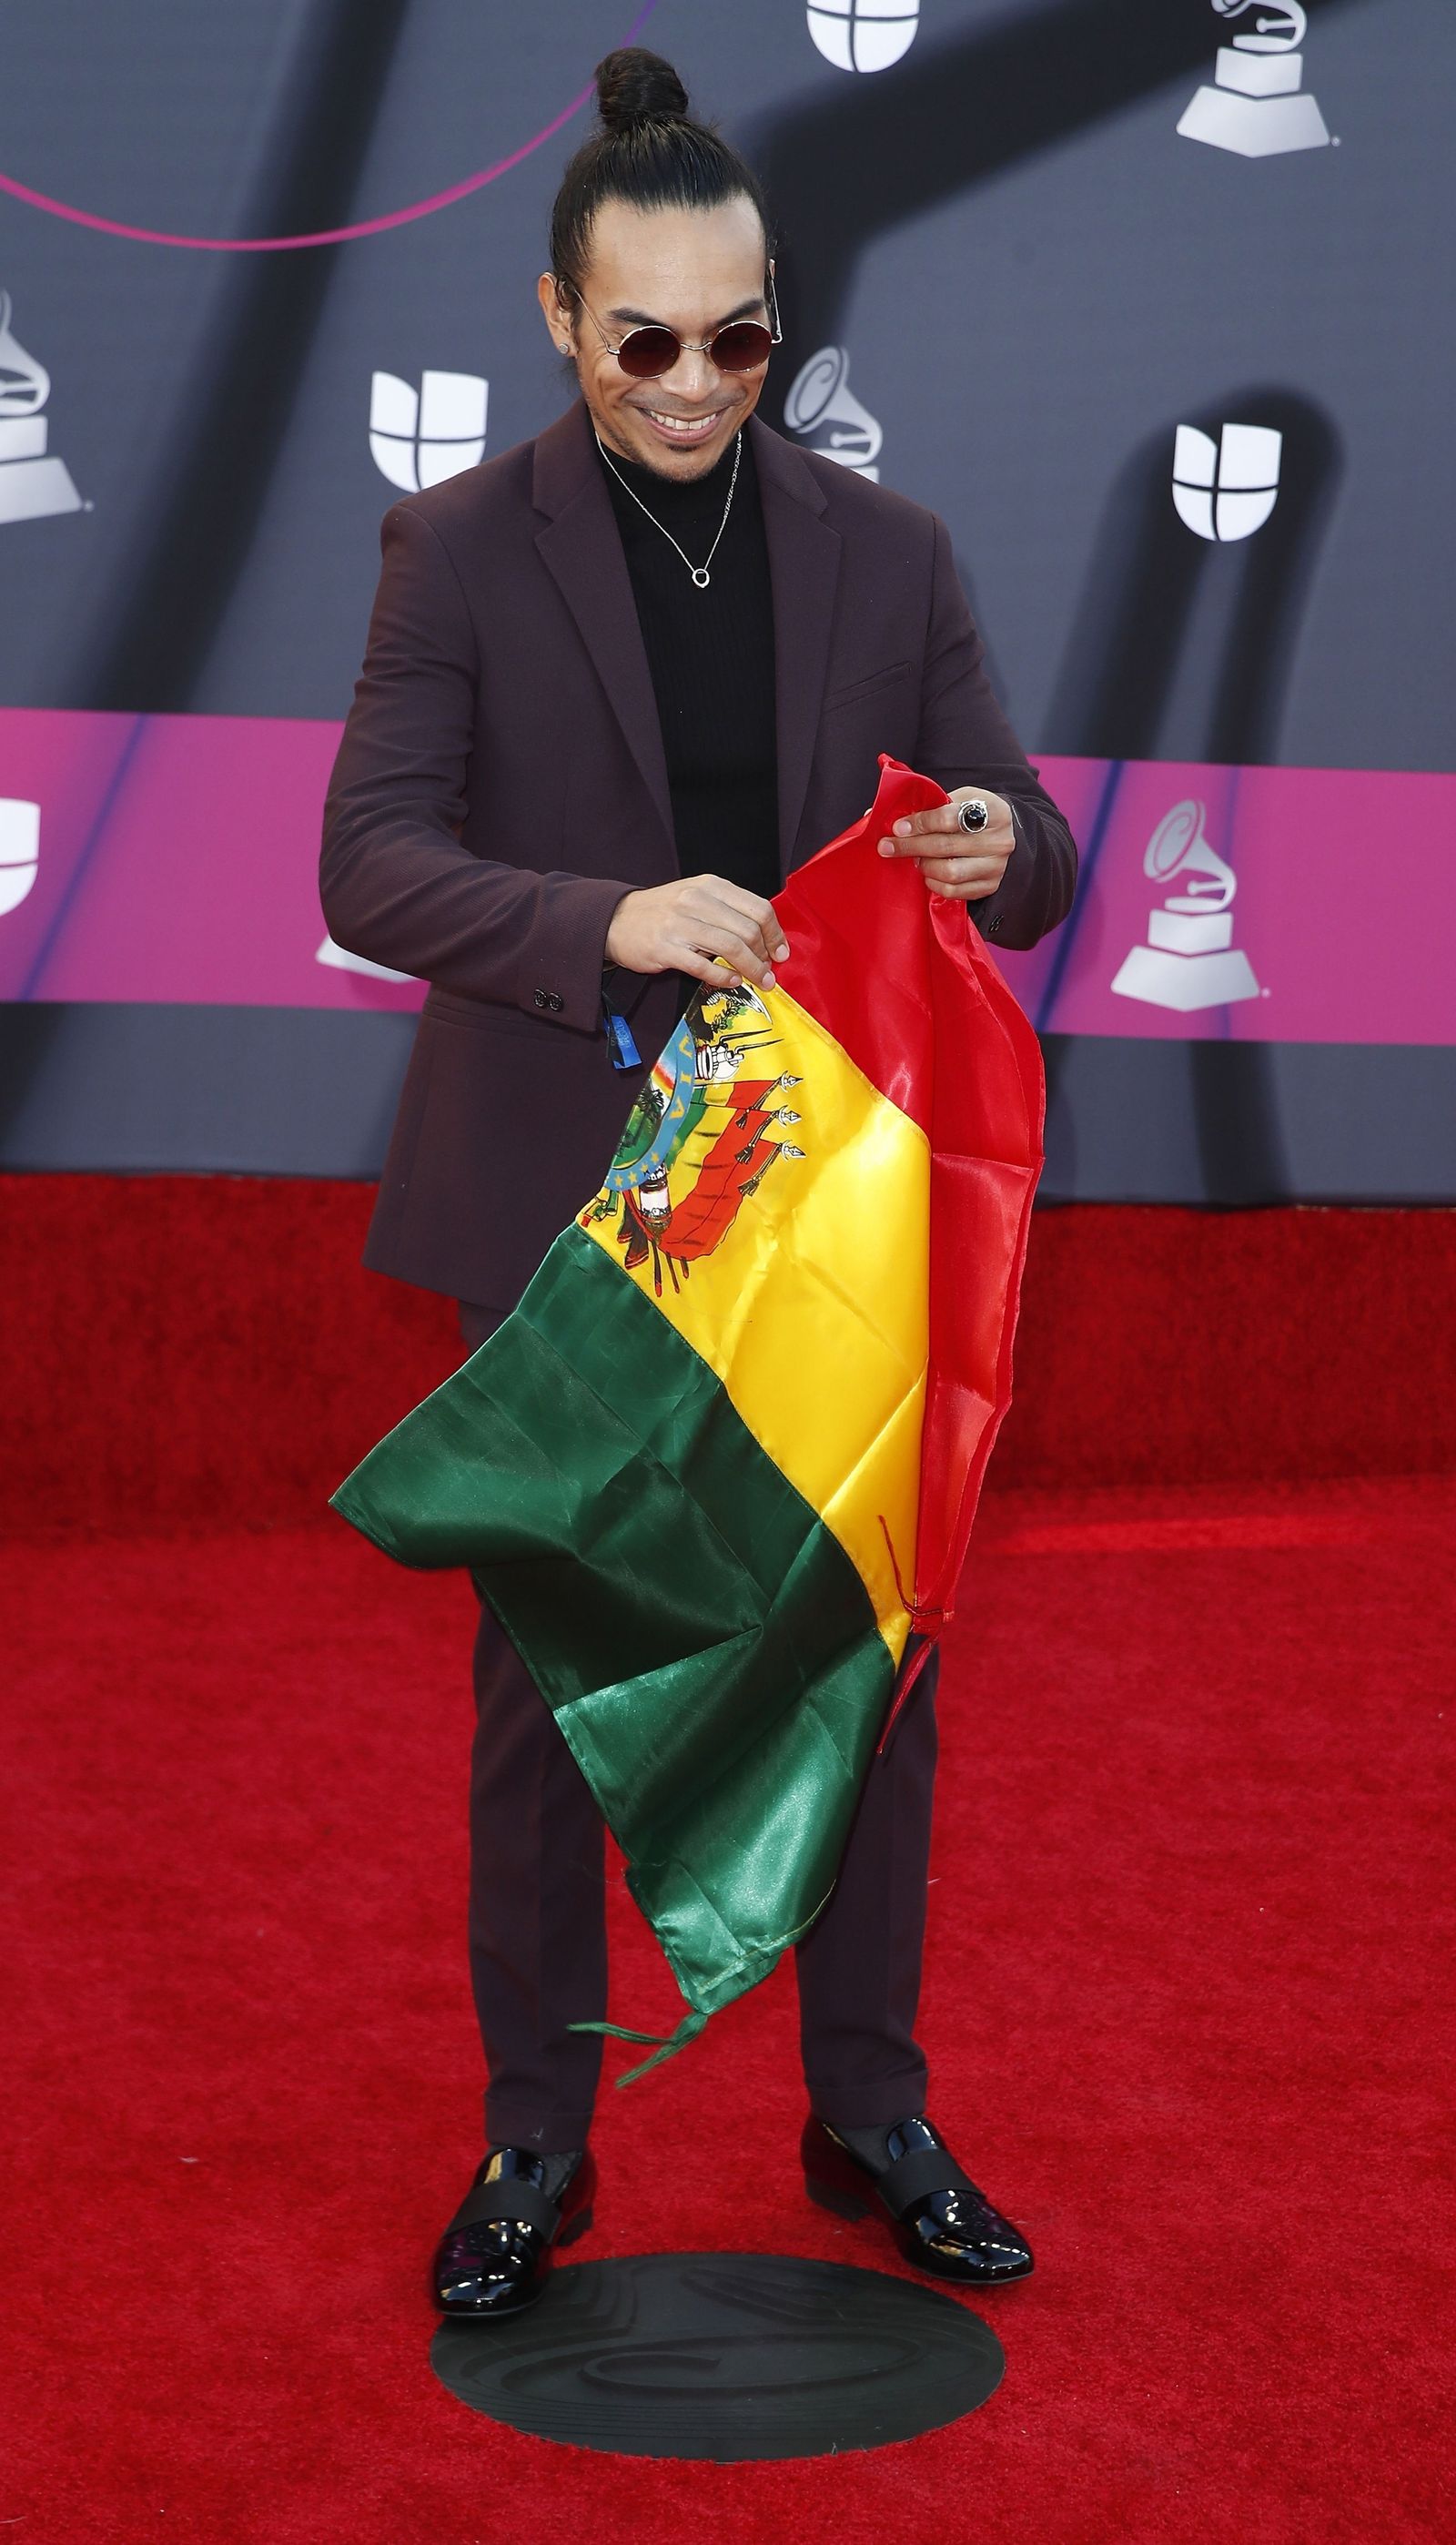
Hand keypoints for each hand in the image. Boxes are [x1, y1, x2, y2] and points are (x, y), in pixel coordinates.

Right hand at [605, 874, 788, 990]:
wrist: (617, 920)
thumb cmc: (663, 912)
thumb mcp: (697, 898)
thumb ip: (728, 912)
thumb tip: (764, 938)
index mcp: (711, 886)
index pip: (758, 908)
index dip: (775, 934)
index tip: (780, 952)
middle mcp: (697, 901)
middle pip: (748, 930)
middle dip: (765, 956)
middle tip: (769, 972)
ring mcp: (681, 925)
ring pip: (731, 947)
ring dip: (752, 969)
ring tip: (759, 981)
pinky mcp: (666, 949)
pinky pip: (704, 966)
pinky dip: (724, 977)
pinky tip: (732, 981)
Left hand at [876, 787, 1015, 900]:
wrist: (1002, 835)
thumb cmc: (973, 814)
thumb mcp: (960, 799)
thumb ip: (929, 805)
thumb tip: (878, 813)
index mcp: (992, 811)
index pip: (949, 818)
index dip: (920, 823)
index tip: (898, 828)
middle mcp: (998, 840)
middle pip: (945, 846)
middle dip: (911, 846)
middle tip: (889, 847)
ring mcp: (996, 866)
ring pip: (949, 872)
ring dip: (924, 866)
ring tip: (916, 859)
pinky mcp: (990, 886)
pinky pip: (954, 891)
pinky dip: (934, 883)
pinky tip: (929, 874)